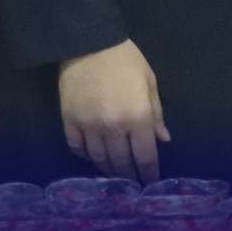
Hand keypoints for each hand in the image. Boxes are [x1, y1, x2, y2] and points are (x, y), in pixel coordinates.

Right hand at [57, 40, 167, 182]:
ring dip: (108, 169)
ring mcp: (88, 127)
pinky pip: (77, 148)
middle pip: (121, 161)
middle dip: (128, 176)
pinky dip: (86, 156)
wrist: (89, 46)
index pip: (145, 155)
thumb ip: (156, 114)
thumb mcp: (150, 83)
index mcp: (138, 117)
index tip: (151, 183)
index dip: (149, 172)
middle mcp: (113, 127)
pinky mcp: (69, 123)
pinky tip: (93, 158)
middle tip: (132, 184)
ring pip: (98, 159)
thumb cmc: (126, 62)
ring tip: (114, 176)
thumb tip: (163, 139)